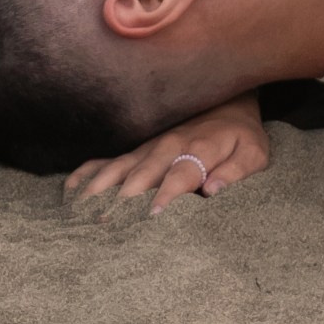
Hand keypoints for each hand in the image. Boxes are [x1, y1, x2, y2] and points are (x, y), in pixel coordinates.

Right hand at [63, 96, 271, 209]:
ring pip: (118, 168)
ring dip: (100, 188)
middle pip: (141, 175)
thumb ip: (236, 172)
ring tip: (80, 211)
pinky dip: (88, 173)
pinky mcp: (138, 148)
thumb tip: (212, 190)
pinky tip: (70, 190)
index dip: (166, 196)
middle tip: (104, 223)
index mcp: (198, 149)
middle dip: (123, 199)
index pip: (180, 175)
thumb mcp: (253, 153)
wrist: (227, 100)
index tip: (151, 216)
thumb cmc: (241, 135)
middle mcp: (168, 147)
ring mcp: (148, 147)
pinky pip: (107, 159)